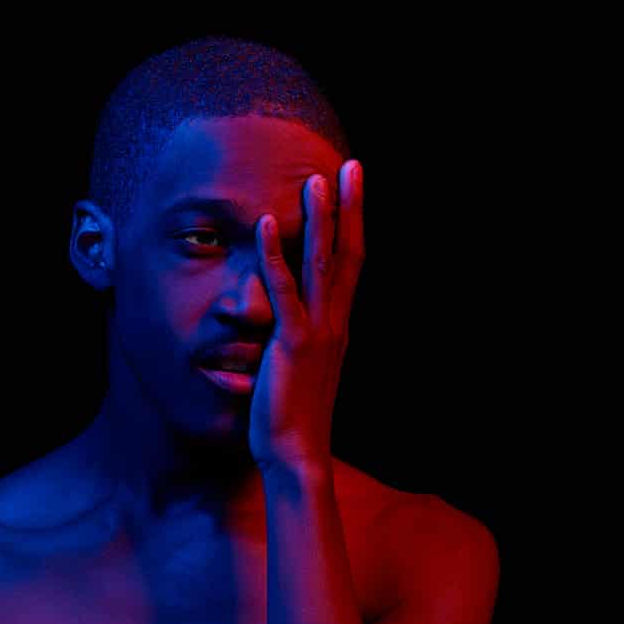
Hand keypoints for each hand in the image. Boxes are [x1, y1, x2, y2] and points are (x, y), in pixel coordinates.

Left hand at [249, 159, 364, 473]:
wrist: (297, 456)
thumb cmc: (294, 420)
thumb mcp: (301, 374)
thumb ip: (299, 344)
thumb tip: (290, 330)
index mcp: (339, 329)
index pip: (352, 267)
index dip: (355, 226)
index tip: (355, 190)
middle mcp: (335, 325)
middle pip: (348, 255)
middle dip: (349, 209)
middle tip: (352, 166)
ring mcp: (317, 333)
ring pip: (322, 265)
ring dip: (320, 220)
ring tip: (315, 180)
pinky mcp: (293, 345)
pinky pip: (284, 291)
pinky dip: (276, 255)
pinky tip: (268, 223)